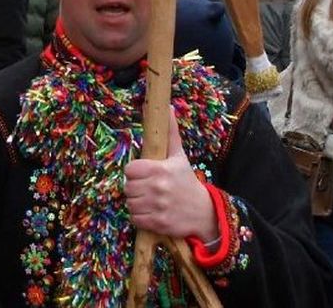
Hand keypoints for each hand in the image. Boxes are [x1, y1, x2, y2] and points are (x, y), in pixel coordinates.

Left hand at [124, 109, 216, 241]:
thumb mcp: (179, 156)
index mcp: (160, 169)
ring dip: (136, 203)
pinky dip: (139, 217)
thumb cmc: (187, 181)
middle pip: (128, 187)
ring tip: (148, 200)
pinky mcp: (159, 223)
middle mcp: (158, 188)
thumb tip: (167, 107)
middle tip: (146, 188)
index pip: (130, 170)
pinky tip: (150, 212)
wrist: (204, 211)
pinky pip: (135, 219)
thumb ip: (170, 132)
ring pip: (130, 204)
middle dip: (135, 188)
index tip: (142, 174)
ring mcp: (158, 207)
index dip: (134, 172)